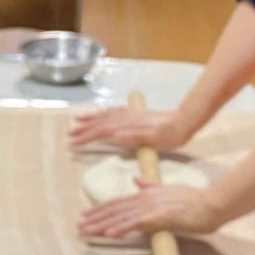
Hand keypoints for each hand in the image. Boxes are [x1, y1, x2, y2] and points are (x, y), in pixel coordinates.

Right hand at [69, 108, 192, 151]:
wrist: (185, 121)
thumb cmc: (171, 134)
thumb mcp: (155, 139)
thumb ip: (135, 137)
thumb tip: (116, 135)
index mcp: (128, 125)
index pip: (102, 130)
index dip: (87, 136)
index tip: (74, 142)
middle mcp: (127, 118)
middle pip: (100, 122)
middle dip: (84, 128)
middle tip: (70, 134)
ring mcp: (131, 115)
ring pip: (106, 115)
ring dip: (91, 118)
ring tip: (78, 120)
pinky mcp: (136, 115)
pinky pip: (113, 112)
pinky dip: (103, 113)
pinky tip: (101, 115)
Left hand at [78, 179, 223, 239]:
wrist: (211, 203)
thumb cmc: (193, 200)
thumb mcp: (168, 190)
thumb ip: (150, 186)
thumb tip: (136, 181)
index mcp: (146, 193)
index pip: (117, 202)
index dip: (100, 209)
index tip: (86, 215)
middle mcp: (145, 198)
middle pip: (114, 209)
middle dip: (95, 218)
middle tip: (78, 226)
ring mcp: (151, 207)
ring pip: (121, 216)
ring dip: (102, 225)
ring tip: (87, 231)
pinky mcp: (160, 217)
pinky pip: (136, 224)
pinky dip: (121, 228)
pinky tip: (109, 234)